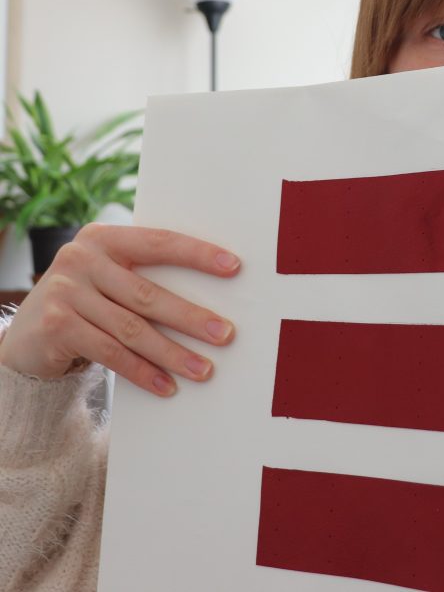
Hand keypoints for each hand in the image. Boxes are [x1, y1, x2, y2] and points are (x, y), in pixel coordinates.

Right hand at [0, 223, 240, 396]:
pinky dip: (142, 372)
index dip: (198, 254)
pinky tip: (167, 386)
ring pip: (132, 329)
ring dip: (173, 353)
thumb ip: (146, 276)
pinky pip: (110, 353)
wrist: (28, 334)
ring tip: (204, 369)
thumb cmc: (89, 301)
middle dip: (192, 318)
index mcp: (104, 238)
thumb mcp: (111, 278)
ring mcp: (64, 291)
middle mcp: (81, 258)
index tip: (234, 267)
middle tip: (226, 335)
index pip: (159, 242)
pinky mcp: (56, 326)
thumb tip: (214, 299)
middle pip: (149, 294)